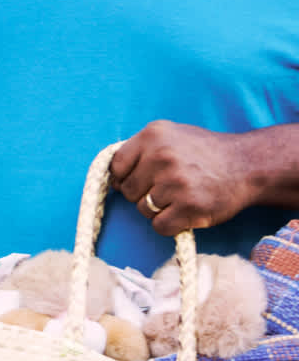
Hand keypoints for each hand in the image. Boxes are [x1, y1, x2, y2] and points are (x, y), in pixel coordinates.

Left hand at [109, 121, 254, 235]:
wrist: (246, 165)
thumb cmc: (203, 151)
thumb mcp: (170, 135)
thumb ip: (141, 148)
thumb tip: (112, 174)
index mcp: (152, 135)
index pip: (116, 166)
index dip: (123, 178)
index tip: (136, 182)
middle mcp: (161, 156)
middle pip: (128, 190)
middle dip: (142, 195)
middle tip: (165, 191)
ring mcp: (175, 182)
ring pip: (143, 210)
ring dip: (157, 210)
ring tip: (178, 199)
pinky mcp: (190, 206)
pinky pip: (159, 226)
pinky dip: (169, 225)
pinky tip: (182, 213)